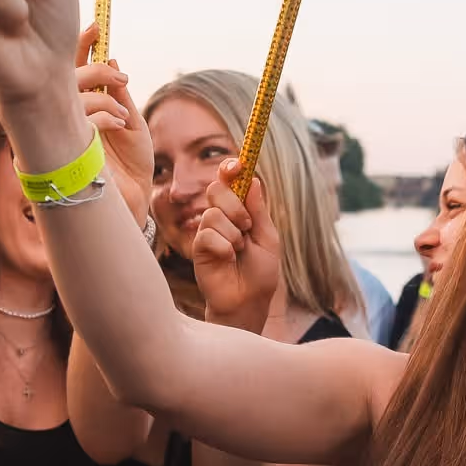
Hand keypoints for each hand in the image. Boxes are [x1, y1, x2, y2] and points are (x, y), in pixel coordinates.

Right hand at [75, 26, 150, 224]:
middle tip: (118, 75)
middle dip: (92, 69)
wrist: (135, 201)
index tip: (97, 26)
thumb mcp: (133, 123)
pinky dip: (102, 114)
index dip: (81, 46)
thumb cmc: (132, 164)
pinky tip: (119, 124)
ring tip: (124, 113)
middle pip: (64, 77)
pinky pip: (78, 118)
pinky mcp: (64, 148)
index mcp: (81, 106)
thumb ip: (118, 93)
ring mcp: (63, 131)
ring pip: (69, 95)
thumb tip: (111, 59)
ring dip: (101, 96)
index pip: (72, 69)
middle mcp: (67, 116)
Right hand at [192, 160, 282, 333]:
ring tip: (238, 251)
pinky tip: (227, 260)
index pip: (229, 181)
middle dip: (235, 207)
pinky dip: (224, 247)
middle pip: (217, 189)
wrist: (248, 301)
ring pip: (213, 214)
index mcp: (239, 210)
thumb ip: (258, 210)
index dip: (230, 168)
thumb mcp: (268, 237)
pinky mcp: (198, 247)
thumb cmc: (260, 272)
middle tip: (247, 227)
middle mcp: (221, 216)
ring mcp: (207, 231)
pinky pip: (208, 235)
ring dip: (233, 234)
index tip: (237, 165)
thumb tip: (253, 179)